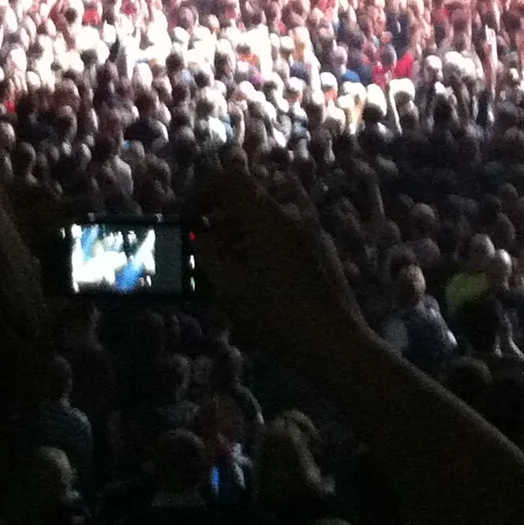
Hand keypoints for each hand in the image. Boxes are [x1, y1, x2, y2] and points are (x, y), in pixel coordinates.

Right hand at [195, 162, 371, 368]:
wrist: (336, 344)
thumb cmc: (278, 316)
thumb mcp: (231, 290)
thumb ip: (209, 256)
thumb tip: (200, 237)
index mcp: (270, 217)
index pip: (232, 180)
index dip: (204, 193)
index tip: (187, 221)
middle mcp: (293, 216)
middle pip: (248, 205)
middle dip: (219, 227)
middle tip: (200, 259)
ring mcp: (311, 234)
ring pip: (265, 225)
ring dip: (238, 243)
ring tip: (223, 280)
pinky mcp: (321, 253)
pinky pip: (282, 240)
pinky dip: (260, 252)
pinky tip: (254, 289)